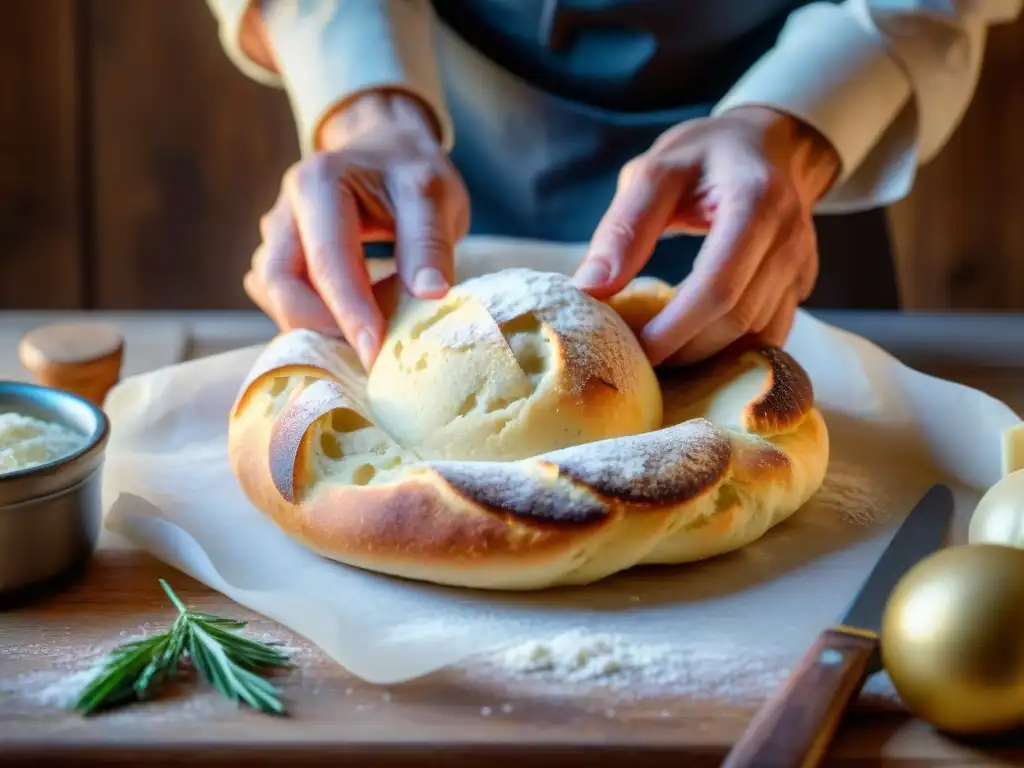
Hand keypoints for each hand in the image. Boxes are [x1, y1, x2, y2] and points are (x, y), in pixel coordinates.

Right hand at [244, 92, 469, 369]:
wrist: (385, 147)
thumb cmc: (409, 170)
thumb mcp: (433, 195)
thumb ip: (429, 242)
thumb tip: (430, 295)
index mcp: (318, 186)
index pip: (327, 261)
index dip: (350, 313)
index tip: (377, 353)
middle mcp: (284, 212)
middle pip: (280, 285)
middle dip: (323, 326)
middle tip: (374, 349)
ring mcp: (276, 238)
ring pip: (277, 298)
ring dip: (319, 325)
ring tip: (375, 324)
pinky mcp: (281, 260)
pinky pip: (286, 301)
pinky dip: (318, 319)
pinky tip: (359, 316)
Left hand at [574, 106, 839, 366]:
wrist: (765, 145)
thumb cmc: (703, 157)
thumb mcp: (655, 172)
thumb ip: (624, 227)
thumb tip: (589, 289)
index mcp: (756, 201)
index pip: (718, 284)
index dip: (676, 327)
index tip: (636, 350)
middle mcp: (790, 236)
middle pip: (739, 317)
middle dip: (686, 348)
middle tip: (639, 361)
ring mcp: (802, 264)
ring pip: (758, 334)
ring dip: (707, 356)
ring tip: (661, 359)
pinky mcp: (802, 285)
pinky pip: (770, 334)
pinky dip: (730, 351)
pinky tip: (694, 351)